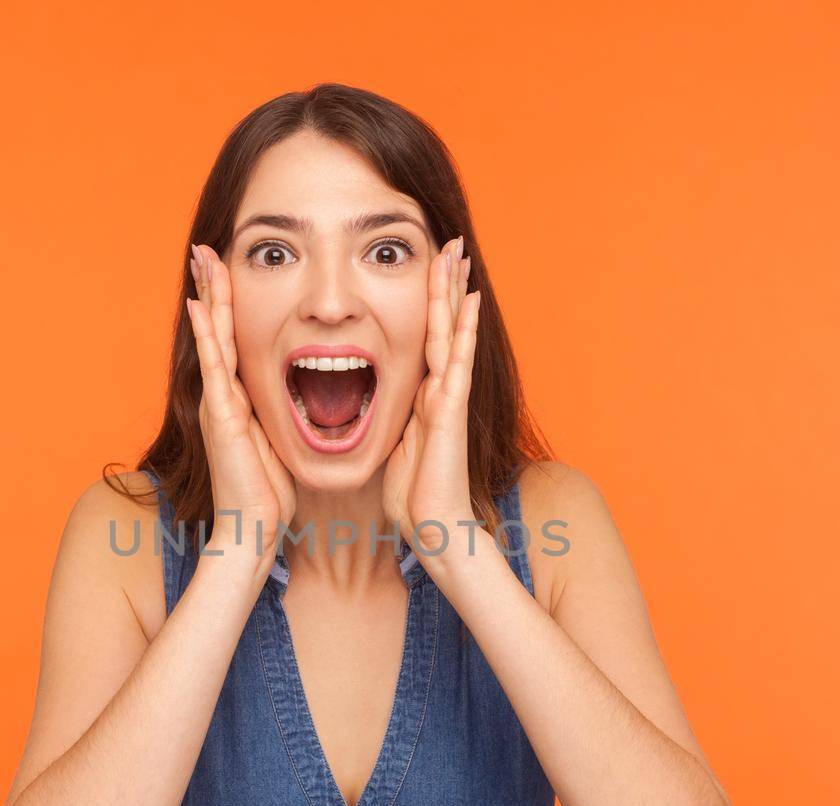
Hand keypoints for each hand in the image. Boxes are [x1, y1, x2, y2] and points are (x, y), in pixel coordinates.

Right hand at [187, 243, 295, 553]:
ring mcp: (219, 403)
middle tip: (206, 247)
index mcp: (241, 400)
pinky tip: (198, 304)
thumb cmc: (270, 495)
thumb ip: (283, 420)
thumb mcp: (280, 444)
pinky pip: (214, 366)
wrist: (254, 530)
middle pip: (218, 328)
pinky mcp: (221, 416)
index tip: (230, 270)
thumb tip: (303, 404)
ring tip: (201, 258)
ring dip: (207, 296)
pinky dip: (206, 334)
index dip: (231, 305)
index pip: (236, 340)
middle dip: (213, 288)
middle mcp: (225, 395)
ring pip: (213, 337)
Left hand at [383, 235, 479, 554]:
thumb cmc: (413, 498)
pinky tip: (469, 298)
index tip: (428, 270)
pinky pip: (455, 359)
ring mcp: (448, 396)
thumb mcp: (394, 449)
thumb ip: (391, 424)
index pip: (425, 339)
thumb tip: (370, 410)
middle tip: (450, 244)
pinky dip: (462, 327)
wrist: (433, 528)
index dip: (427, 305)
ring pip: (450, 332)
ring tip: (458, 255)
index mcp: (423, 398)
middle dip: (445, 286)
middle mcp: (439, 390)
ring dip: (454, 292)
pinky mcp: (450, 409)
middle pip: (442, 326)